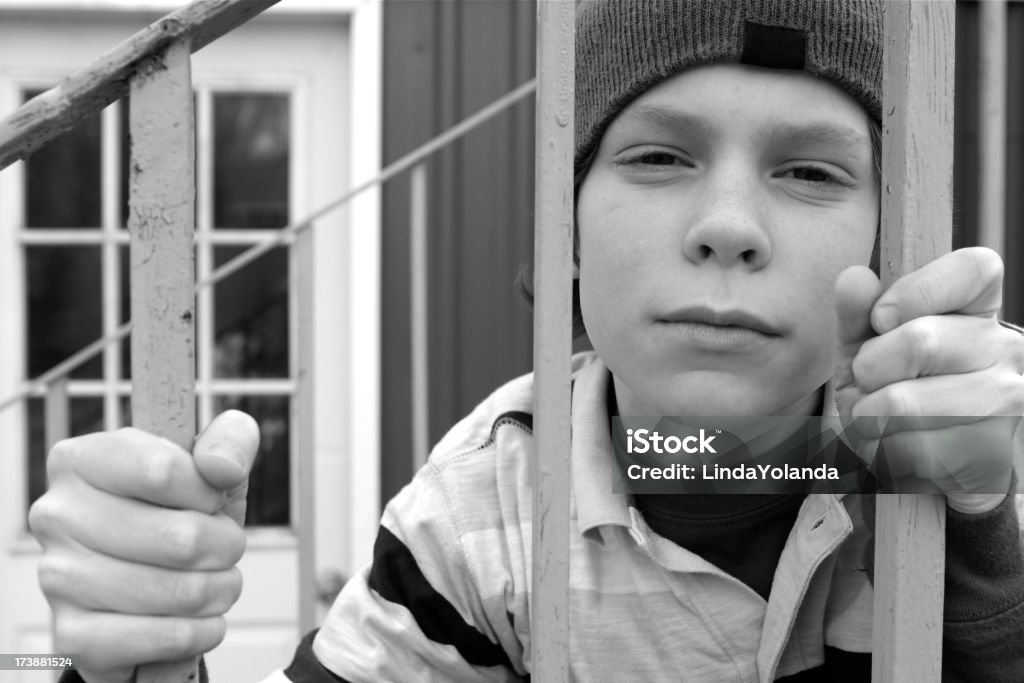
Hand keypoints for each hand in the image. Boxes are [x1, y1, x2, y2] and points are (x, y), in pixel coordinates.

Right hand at [28, 410, 259, 682]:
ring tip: (214, 581)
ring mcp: (58, 577)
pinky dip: (200, 631)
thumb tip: (221, 467)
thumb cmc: (181, 512)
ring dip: (219, 590)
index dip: (210, 493)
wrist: (151, 582)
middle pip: (183, 538)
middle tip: (224, 548)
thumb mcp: (213, 466)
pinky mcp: (73, 635)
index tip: (213, 501)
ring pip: (179, 591)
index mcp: (84, 459)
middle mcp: (59, 515)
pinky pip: (162, 638)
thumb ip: (229, 442)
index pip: (164, 470)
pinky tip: (198, 619)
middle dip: (226, 547)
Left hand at [833, 247, 1023, 510]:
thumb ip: (858, 313)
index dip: (919, 290)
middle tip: (869, 385)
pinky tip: (895, 449)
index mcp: (980, 312)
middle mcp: (1008, 350)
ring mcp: (1011, 403)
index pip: (976, 269)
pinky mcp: (995, 454)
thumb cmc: (895, 392)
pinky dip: (883, 452)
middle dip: (870, 369)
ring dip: (870, 416)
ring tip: (877, 421)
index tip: (882, 319)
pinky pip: (911, 450)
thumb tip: (854, 278)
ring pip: (907, 402)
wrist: (923, 467)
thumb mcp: (868, 348)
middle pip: (922, 341)